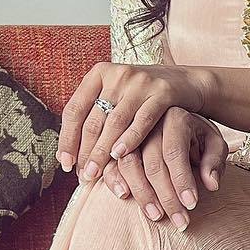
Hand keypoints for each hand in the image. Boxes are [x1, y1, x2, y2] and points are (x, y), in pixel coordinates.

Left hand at [58, 62, 210, 182]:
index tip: (64, 162)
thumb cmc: (143, 96)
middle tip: (82, 175)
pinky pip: (143, 121)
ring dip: (103, 152)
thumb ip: (96, 114)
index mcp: (99, 74)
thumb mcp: (117, 96)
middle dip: (85, 151)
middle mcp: (118, 75)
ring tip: (96, 173)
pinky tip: (120, 155)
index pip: (74, 109)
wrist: (185, 82)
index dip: (67, 138)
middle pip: (94, 119)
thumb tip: (69, 153)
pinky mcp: (162, 92)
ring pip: (115, 122)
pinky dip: (130, 139)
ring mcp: (140, 82)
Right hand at [100, 111, 229, 228]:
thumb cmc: (197, 137)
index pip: (175, 152)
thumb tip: (212, 185)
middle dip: (166, 197)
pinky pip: (111, 163)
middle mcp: (150, 123)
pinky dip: (114, 180)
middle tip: (180, 222)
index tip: (191, 205)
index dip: (182, 180)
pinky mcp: (116, 144)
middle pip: (153, 163)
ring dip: (142, 194)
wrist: (176, 121)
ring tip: (157, 217)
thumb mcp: (214, 142)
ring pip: (129, 164)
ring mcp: (130, 133)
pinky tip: (124, 196)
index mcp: (176, 118)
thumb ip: (215, 161)